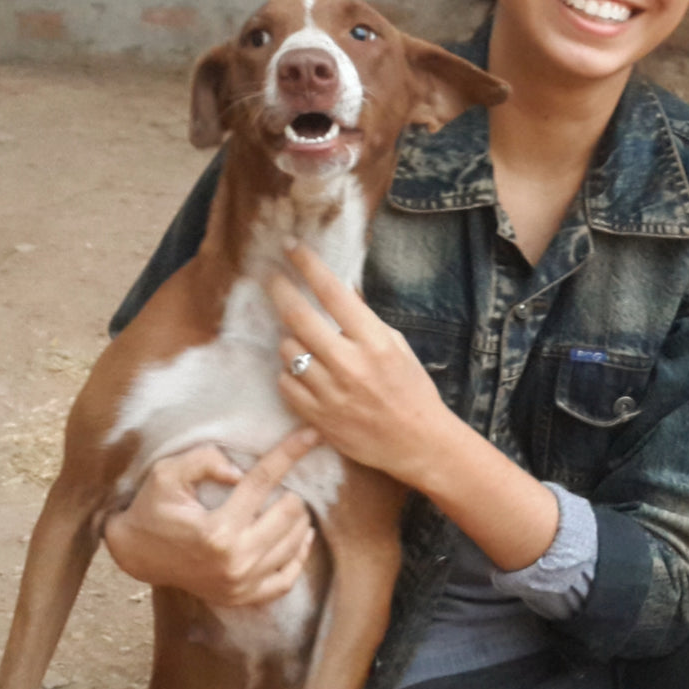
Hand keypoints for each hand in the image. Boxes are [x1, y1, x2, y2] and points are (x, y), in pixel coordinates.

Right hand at [102, 429, 317, 606]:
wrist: (135, 554)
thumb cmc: (152, 509)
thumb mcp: (166, 475)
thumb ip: (202, 461)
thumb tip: (239, 471)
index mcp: (217, 531)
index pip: (263, 482)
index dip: (290, 453)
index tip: (313, 434)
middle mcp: (234, 561)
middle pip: (289, 515)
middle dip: (295, 491)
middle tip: (290, 482)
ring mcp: (241, 584)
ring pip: (294, 544)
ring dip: (300, 518)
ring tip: (293, 502)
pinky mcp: (242, 597)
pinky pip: (287, 579)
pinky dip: (300, 556)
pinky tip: (302, 536)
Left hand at [267, 242, 452, 488]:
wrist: (418, 442)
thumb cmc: (411, 389)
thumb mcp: (397, 346)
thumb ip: (365, 320)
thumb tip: (339, 291)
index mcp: (374, 341)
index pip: (333, 293)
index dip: (308, 265)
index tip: (291, 246)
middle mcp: (350, 364)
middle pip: (298, 317)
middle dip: (279, 290)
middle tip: (270, 277)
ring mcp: (330, 392)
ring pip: (288, 350)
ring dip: (291, 341)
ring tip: (306, 344)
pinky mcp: (317, 416)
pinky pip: (285, 383)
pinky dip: (291, 374)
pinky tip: (305, 374)